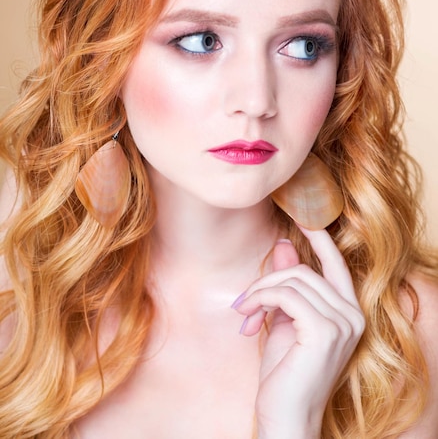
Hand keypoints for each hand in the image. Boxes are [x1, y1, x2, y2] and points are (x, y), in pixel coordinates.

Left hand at [231, 226, 364, 438]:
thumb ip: (288, 285)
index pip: (336, 265)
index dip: (320, 238)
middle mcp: (353, 316)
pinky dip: (262, 300)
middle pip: (305, 271)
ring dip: (260, 293)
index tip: (303, 216)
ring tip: (245, 314)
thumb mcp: (284, 321)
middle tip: (245, 302)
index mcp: (349, 312)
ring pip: (292, 280)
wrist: (285, 417)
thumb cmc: (284, 373)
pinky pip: (286, 295)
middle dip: (269, 280)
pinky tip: (249, 319)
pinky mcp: (325, 331)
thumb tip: (285, 243)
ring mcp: (343, 323)